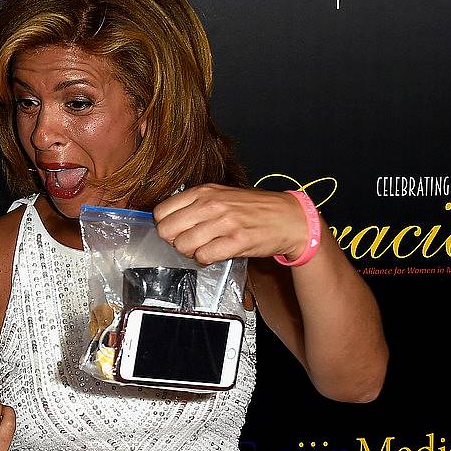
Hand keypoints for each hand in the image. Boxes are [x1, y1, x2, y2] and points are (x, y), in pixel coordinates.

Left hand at [153, 184, 310, 263]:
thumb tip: (167, 220)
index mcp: (203, 191)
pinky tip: (215, 254)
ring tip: (205, 247)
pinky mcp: (236, 241)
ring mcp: (224, 222)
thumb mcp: (220, 195)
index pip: (161, 212)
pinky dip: (205, 259)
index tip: (176, 230)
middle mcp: (211, 204)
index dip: (165, 226)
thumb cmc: (253, 208)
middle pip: (167, 231)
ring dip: (191, 252)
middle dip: (175, 241)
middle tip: (189, 242)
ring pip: (183, 246)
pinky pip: (204, 256)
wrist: (289, 218)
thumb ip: (194, 204)